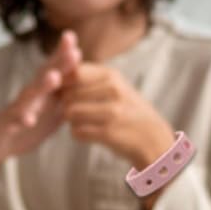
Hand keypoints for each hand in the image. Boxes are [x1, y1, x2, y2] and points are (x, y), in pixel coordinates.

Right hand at [0, 31, 80, 209]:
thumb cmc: (24, 123)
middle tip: (74, 50)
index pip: (54, 69)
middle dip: (59, 62)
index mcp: (43, 91)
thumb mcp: (50, 109)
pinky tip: (29, 120)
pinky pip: (15, 120)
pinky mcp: (8, 124)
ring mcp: (18, 108)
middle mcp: (30, 95)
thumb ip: (66, 95)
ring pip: (30, 94)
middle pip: (45, 74)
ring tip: (54, 77)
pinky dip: (22, 119)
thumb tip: (89, 82)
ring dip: (42, 85)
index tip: (73, 37)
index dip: (63, 54)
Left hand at [58, 62, 174, 168]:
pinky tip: (89, 134)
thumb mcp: (115, 85)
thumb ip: (89, 77)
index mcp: (112, 75)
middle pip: (67, 95)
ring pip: (69, 113)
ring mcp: (112, 112)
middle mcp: (113, 90)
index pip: (73, 73)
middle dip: (65, 105)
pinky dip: (78, 134)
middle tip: (75, 112)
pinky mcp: (109, 133)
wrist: (152, 138)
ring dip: (71, 121)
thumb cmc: (127, 110)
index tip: (66, 94)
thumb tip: (58, 71)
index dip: (64, 85)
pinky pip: (77, 132)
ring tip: (82, 122)